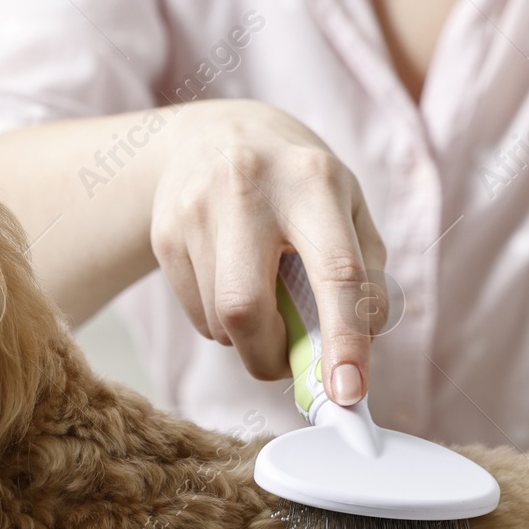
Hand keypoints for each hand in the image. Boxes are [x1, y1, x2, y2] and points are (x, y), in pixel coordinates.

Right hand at [150, 100, 386, 402]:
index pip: (335, 271)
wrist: (214, 135)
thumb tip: (356, 359)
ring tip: (262, 297)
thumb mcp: (347, 208)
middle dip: (270, 357)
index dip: (344, 340)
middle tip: (289, 364)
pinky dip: (222, 324)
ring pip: (220, 322)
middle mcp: (248, 187)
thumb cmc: (297, 184)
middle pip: (247, 309)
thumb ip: (364, 280)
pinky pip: (197, 316)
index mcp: (313, 180)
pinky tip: (230, 284)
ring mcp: (196, 209)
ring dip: (248, 337)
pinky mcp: (165, 233)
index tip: (348, 393)